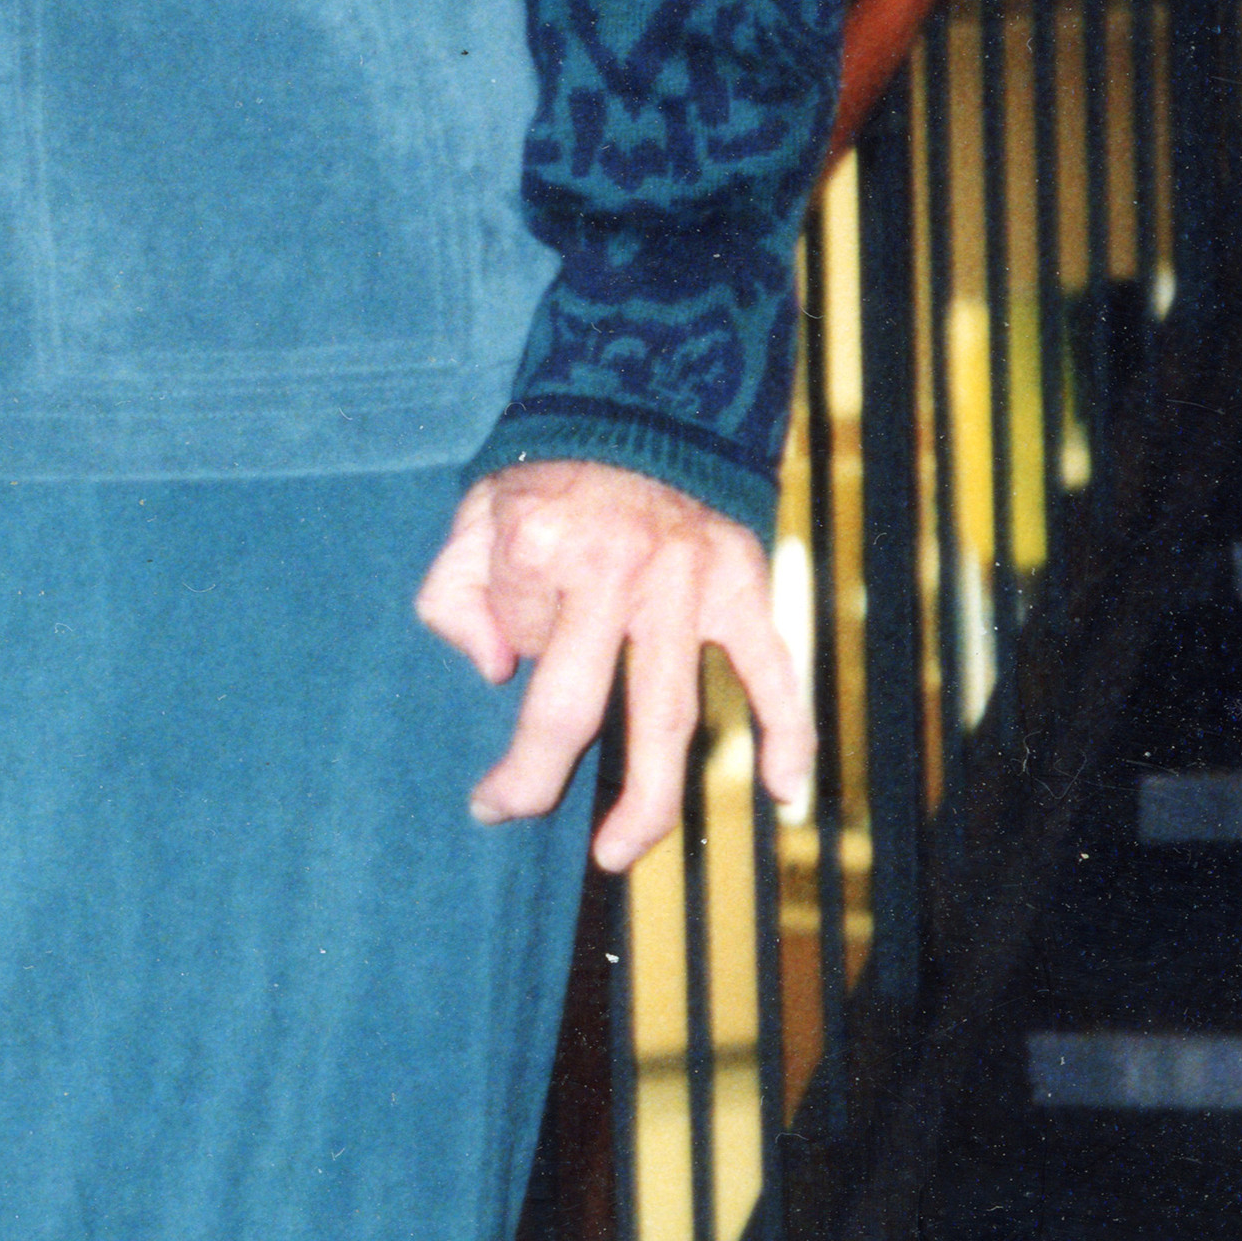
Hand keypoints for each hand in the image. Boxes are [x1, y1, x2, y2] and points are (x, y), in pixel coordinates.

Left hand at [413, 459, 811, 873]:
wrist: (653, 390)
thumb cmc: (553, 465)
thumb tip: (494, 672)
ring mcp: (687, 585)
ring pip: (667, 715)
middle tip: (505, 808)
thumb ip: (454, 593)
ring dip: (644, 800)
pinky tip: (786, 795)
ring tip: (616, 851)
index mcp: (541, 541)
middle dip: (533, 775)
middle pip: (572, 708)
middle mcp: (615, 570)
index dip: (510, 635)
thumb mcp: (474, 509)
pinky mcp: (743, 585)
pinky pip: (773, 671)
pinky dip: (788, 734)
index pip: (513, 632)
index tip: (521, 617)